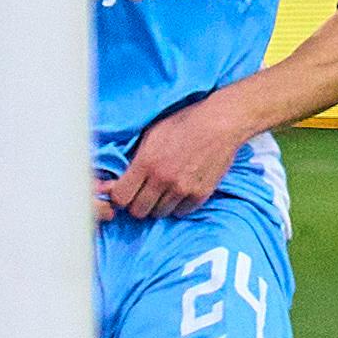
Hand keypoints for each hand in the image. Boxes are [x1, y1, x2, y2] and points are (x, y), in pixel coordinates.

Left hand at [100, 102, 240, 218]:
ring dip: (158, 205)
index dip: (119, 197)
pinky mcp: (200, 194)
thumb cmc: (183, 124)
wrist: (219, 123)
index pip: (121, 197)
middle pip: (138, 211)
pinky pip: (181, 212)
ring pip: (159, 214)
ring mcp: (182, 189)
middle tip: (143, 194)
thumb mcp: (151, 134)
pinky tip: (179, 192)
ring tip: (163, 191)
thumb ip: (135, 159)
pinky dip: (177, 206)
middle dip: (137, 204)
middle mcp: (162, 179)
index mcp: (146, 162)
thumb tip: (118, 179)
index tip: (124, 192)